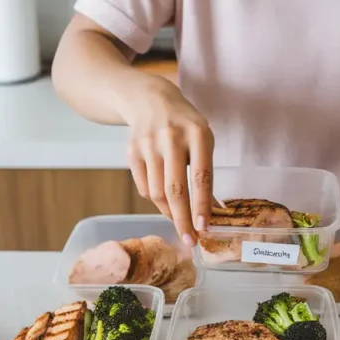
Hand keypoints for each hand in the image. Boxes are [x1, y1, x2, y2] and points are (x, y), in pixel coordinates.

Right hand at [122, 75, 213, 244]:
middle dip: (182, 220)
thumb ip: (204, 171)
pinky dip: (154, 199)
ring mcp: (148, 144)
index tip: (204, 228)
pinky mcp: (131, 151)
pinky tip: (163, 197)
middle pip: (174, 190)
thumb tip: (207, 213)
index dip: (201, 206)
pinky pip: (143, 187)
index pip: (201, 177)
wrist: (149, 99)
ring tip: (178, 220)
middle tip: (190, 240)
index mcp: (197, 134)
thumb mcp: (202, 139)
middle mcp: (171, 138)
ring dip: (169, 212)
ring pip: (156, 193)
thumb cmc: (184, 125)